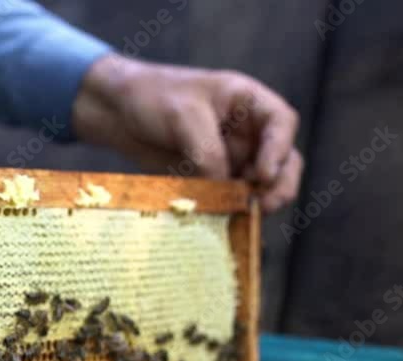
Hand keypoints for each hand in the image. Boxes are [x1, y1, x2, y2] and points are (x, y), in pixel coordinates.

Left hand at [72, 53, 301, 212]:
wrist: (119, 112)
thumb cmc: (152, 98)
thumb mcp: (182, 117)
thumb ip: (207, 151)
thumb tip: (225, 190)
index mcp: (247, 101)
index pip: (281, 122)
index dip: (279, 149)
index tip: (262, 174)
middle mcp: (247, 130)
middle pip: (283, 159)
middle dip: (279, 184)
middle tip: (261, 206)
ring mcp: (232, 156)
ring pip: (261, 184)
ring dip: (258, 201)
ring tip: (242, 215)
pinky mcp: (213, 178)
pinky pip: (231, 197)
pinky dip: (231, 209)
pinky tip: (220, 220)